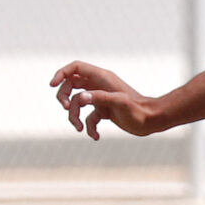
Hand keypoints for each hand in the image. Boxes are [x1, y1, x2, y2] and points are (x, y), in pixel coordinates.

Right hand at [50, 61, 166, 139]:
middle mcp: (99, 86)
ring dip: (74, 117)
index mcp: (102, 77)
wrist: (152, 121)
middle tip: (67, 108)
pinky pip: (89, 117)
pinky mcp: (104, 111)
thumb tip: (79, 99)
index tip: (52, 85)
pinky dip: (89, 127)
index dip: (61, 74)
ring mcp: (101, 98)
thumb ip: (99, 98)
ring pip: (77, 103)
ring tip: (80, 128)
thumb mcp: (119, 103)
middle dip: (64, 97)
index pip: (76, 68)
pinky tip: (96, 136)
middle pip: (71, 85)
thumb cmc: (138, 110)